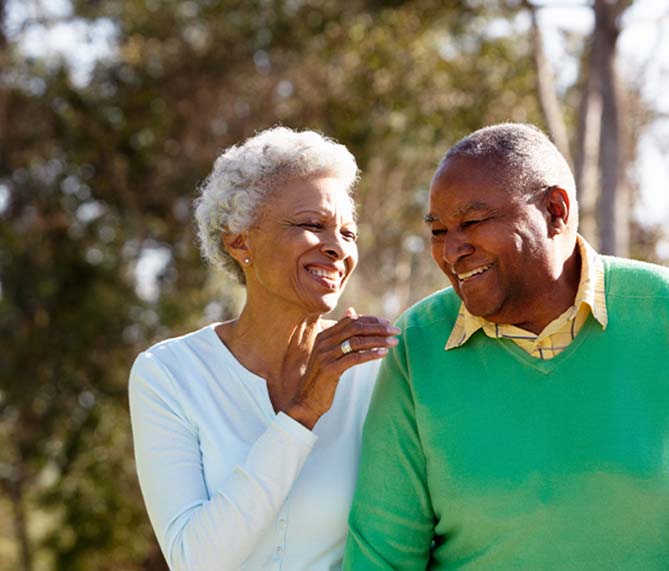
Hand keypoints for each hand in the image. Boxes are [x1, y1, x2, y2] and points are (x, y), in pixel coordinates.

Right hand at [286, 308, 399, 428]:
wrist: (306, 399)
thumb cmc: (322, 376)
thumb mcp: (329, 352)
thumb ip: (340, 334)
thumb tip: (352, 311)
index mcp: (324, 335)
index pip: (351, 320)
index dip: (371, 320)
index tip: (387, 323)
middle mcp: (324, 342)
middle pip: (355, 328)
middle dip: (378, 328)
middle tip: (395, 330)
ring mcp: (326, 355)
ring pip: (357, 341)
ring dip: (378, 340)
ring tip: (394, 342)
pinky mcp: (330, 369)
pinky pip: (355, 357)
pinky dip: (371, 354)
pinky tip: (384, 354)